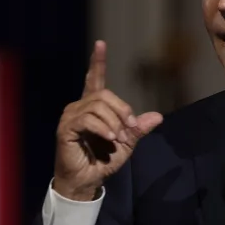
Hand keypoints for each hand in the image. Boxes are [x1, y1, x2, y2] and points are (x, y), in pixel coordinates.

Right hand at [53, 40, 162, 200]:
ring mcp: (71, 117)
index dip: (98, 62)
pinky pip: (87, 120)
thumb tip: (158, 116)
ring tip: (118, 139)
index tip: (101, 44)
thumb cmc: (103, 161)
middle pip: (104, 94)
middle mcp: (79, 107)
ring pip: (97, 106)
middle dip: (122, 109)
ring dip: (114, 123)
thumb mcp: (127, 143)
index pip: (94, 79)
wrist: (87, 181)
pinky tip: (110, 138)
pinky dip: (103, 128)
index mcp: (92, 107)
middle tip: (129, 128)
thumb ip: (138, 128)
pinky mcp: (66, 129)